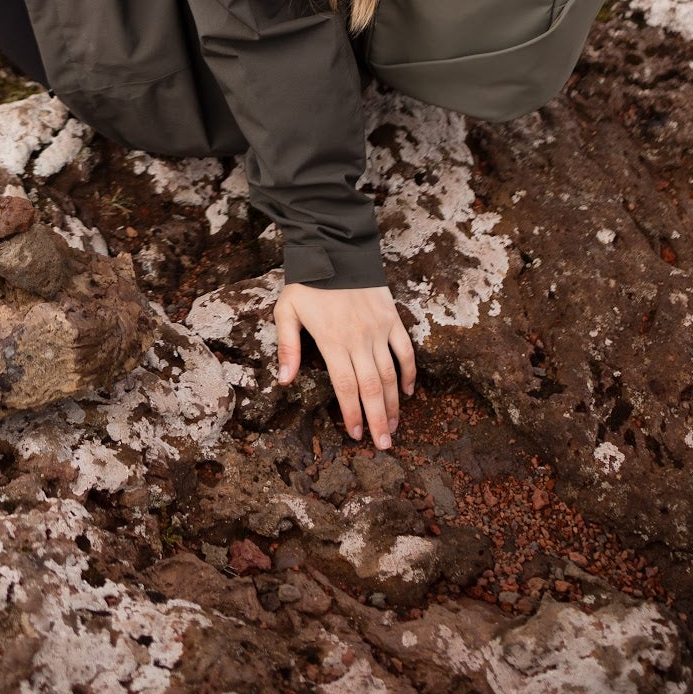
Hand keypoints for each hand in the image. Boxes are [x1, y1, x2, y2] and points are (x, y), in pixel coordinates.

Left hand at [275, 281, 415, 450]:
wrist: (335, 248)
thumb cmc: (308, 283)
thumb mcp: (287, 311)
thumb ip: (287, 347)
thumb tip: (283, 382)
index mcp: (332, 340)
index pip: (345, 386)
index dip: (352, 413)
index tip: (355, 435)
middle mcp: (358, 338)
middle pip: (371, 387)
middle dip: (378, 420)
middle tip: (383, 445)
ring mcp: (378, 329)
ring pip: (390, 374)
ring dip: (393, 404)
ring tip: (394, 427)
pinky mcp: (391, 318)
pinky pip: (405, 350)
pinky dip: (408, 372)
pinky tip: (407, 392)